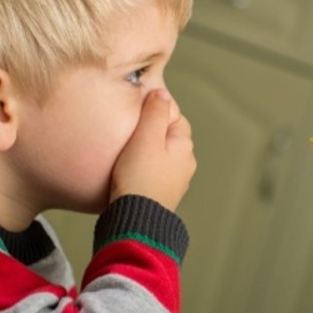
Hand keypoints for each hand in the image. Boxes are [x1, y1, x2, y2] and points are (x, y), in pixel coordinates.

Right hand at [110, 89, 195, 210]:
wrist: (135, 220)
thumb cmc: (139, 178)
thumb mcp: (146, 138)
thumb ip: (155, 113)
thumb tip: (162, 93)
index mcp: (184, 146)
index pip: (176, 118)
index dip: (158, 111)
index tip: (139, 111)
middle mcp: (185, 164)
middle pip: (168, 137)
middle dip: (151, 132)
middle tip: (130, 131)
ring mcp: (175, 182)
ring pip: (161, 157)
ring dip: (147, 152)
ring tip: (127, 153)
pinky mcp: (161, 195)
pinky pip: (153, 174)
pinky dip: (143, 169)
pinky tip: (129, 172)